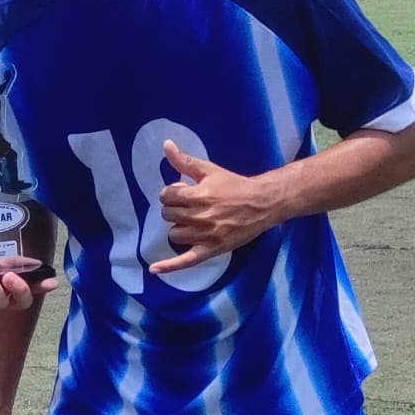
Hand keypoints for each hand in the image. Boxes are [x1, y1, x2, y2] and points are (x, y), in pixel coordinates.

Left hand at [149, 141, 293, 273]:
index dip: (171, 193)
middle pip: (168, 215)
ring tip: (191, 222)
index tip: (181, 193)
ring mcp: (206, 235)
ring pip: (174, 235)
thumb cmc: (234, 186)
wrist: (261, 204)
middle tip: (188, 206)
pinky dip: (169, 266)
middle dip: (174, 209)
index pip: (166, 196)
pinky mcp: (211, 250)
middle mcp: (200, 216)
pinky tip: (153, 269)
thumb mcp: (210, 170)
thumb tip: (166, 145)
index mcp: (199, 195)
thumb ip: (185, 161)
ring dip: (178, 228)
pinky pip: (185, 262)